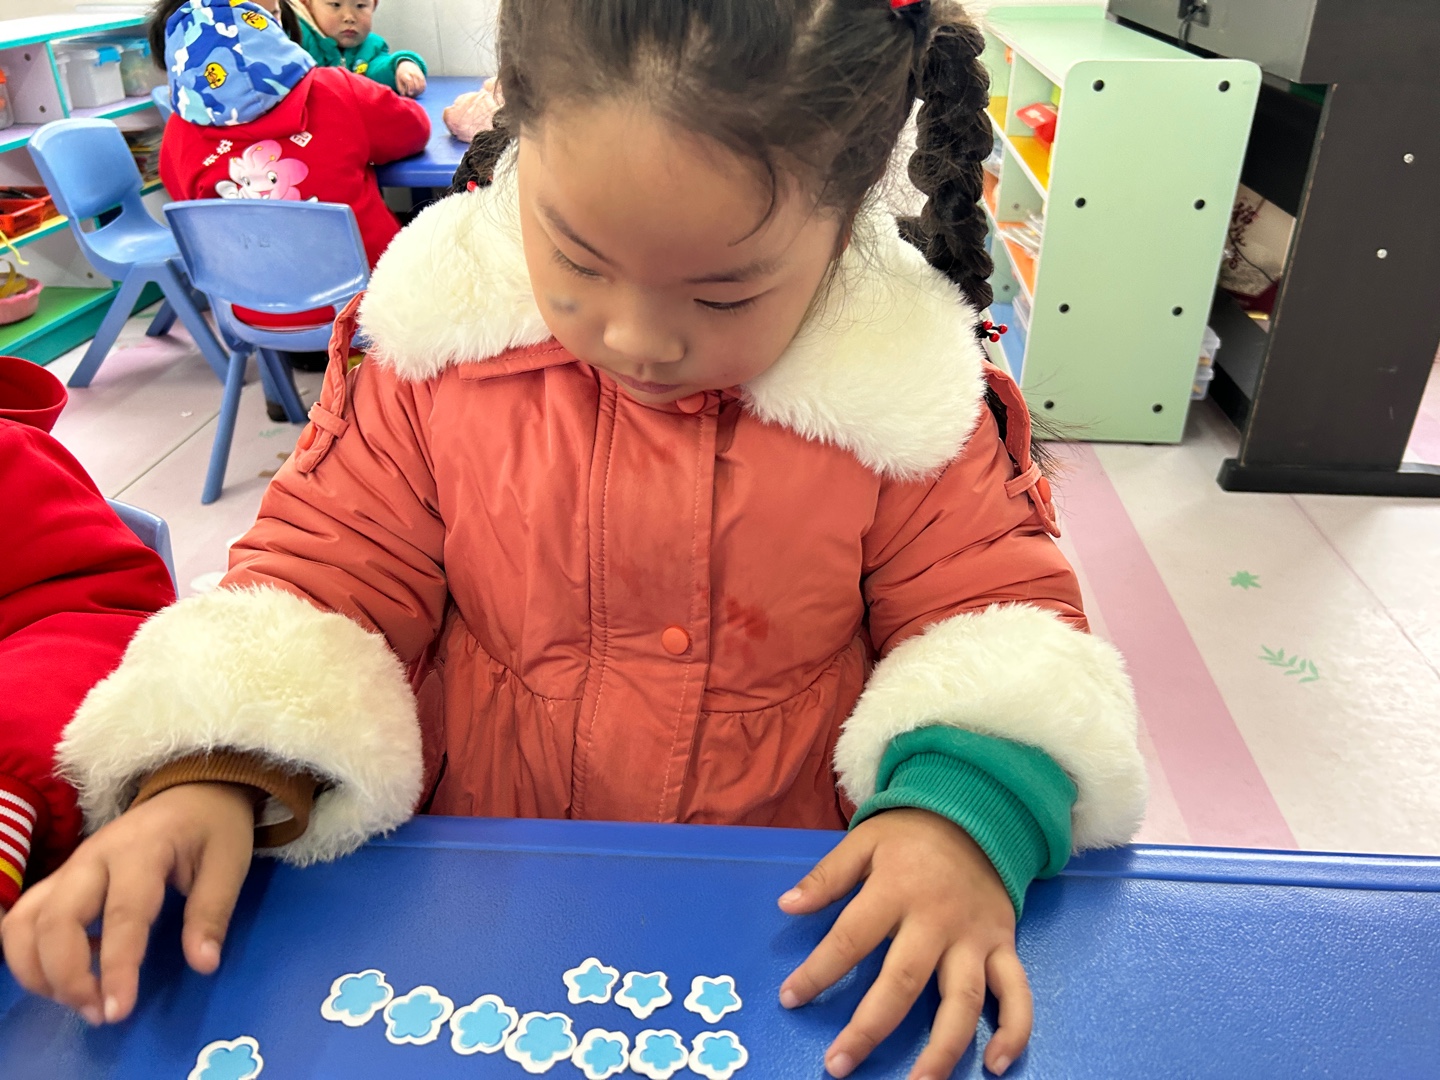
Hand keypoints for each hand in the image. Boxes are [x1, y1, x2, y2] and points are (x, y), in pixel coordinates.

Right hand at [0, 782, 255, 1024]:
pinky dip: (31, 954)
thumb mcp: (229, 863)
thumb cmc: (212, 829)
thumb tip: (204, 964)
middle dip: (67, 976)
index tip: (117, 1011)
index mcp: (143, 849)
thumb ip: (212, 913)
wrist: (193, 790)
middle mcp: (94, 857)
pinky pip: (24, 918)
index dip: (116, 966)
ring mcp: (71, 866)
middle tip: (99, 1013)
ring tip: (77, 1000)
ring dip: (38, 970)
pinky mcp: (61, 878)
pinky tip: (70, 972)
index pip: (122, 914)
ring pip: (25, 921)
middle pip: (56, 920)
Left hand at [395, 60, 425, 96]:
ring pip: (421, 87)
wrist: (407, 65)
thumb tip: (405, 95)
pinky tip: (417, 92)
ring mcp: (419, 75)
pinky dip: (421, 91)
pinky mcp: (423, 78)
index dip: (410, 88)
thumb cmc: (401, 75)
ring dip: (418, 92)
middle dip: (414, 92)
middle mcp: (413, 73)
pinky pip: (424, 86)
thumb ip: (401, 89)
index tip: (409, 93)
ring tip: (413, 93)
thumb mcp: (398, 81)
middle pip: (416, 86)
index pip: (410, 81)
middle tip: (410, 94)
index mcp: (405, 74)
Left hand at [779, 809, 1030, 1078]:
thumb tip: (786, 906)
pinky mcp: (1004, 946)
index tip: (790, 998)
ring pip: (962, 1001)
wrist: (979, 813)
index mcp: (896, 891)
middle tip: (837, 1064)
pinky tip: (995, 1064)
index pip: (850, 939)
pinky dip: (1014, 1030)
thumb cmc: (912, 834)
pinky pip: (1017, 993)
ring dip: (942, 1048)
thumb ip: (827, 877)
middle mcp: (937, 921)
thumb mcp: (865, 842)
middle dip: (869, 1028)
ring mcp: (975, 938)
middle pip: (903, 982)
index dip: (818, 972)